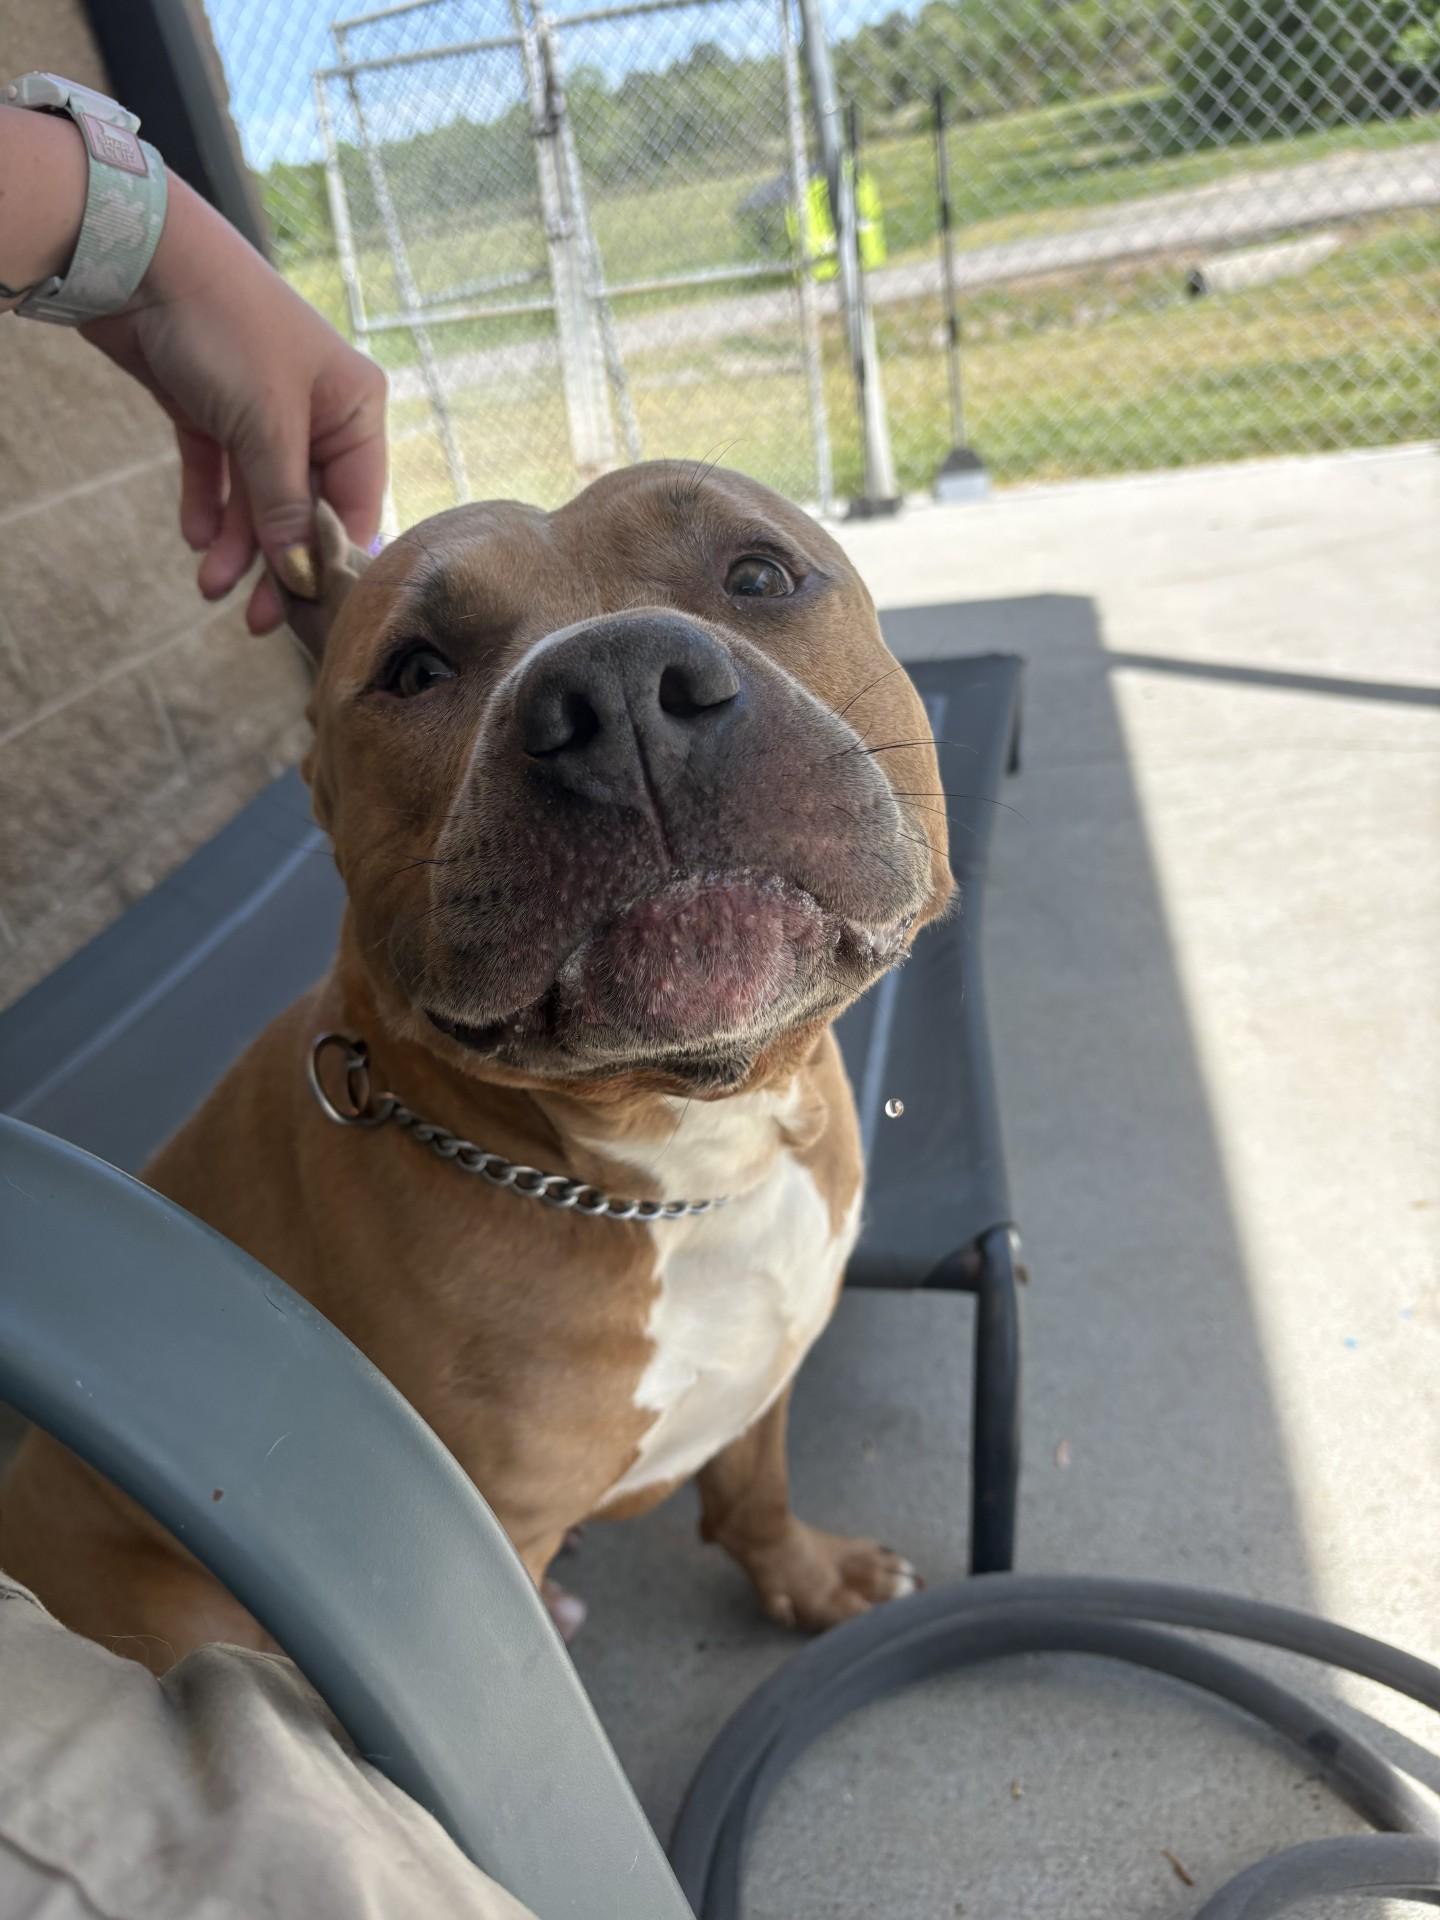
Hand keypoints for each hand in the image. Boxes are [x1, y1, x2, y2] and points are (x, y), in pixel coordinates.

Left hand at [82, 177, 387, 633]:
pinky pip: (218, 474)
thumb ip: (284, 505)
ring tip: (209, 587)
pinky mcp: (209, 408)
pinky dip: (209, 507)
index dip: (332, 556)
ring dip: (237, 546)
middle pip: (304, 509)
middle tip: (259, 619)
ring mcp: (261, 411)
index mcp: (354, 408)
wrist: (139, 255)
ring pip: (258, 498)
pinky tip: (198, 540)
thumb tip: (302, 574)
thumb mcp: (267, 427)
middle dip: (278, 562)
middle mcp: (316, 412)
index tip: (309, 607)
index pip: (358, 502)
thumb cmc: (226, 326)